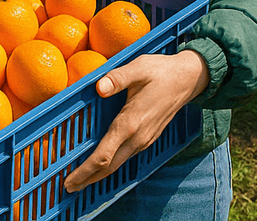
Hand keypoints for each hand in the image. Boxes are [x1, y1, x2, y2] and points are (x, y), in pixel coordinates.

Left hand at [63, 49, 209, 192]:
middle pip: (109, 167)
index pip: (103, 156)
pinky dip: (110, 165)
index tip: (69, 180)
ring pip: (117, 164)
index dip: (85, 171)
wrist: (189, 79)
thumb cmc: (161, 72)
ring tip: (80, 180)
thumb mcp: (138, 68)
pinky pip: (125, 156)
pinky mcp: (147, 137)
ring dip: (98, 174)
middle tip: (68, 187)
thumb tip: (99, 87)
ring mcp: (144, 139)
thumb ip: (117, 78)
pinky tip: (101, 164)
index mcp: (130, 123)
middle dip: (87, 179)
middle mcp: (137, 137)